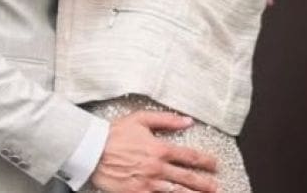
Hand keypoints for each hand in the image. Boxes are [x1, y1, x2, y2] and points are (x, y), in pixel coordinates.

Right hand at [90, 111, 219, 192]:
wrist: (91, 151)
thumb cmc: (114, 134)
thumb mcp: (141, 119)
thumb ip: (166, 120)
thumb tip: (187, 121)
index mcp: (160, 148)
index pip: (189, 157)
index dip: (205, 161)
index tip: (214, 164)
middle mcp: (157, 168)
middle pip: (187, 178)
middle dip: (204, 183)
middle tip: (215, 187)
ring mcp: (148, 183)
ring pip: (177, 192)